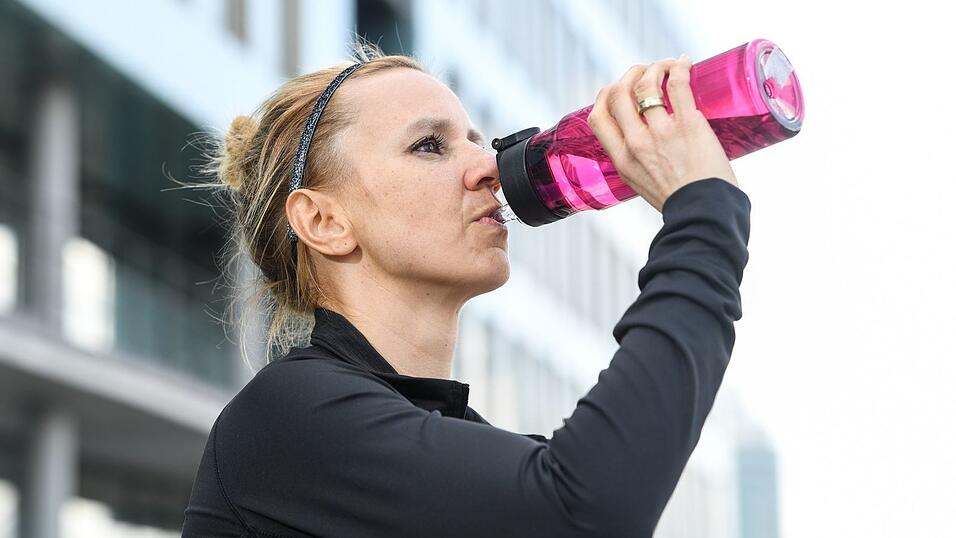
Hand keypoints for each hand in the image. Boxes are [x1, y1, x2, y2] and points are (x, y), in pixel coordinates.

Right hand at [587, 55, 738, 212]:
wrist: (704, 214)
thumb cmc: (681, 202)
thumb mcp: (643, 183)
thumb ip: (638, 160)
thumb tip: (646, 138)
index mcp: (621, 159)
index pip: (598, 117)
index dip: (605, 95)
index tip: (617, 88)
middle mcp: (635, 144)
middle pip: (617, 94)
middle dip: (629, 75)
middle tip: (644, 71)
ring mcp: (660, 133)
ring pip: (645, 85)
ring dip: (655, 68)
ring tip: (667, 66)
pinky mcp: (688, 125)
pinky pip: (677, 85)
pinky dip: (678, 67)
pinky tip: (684, 63)